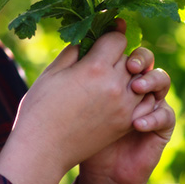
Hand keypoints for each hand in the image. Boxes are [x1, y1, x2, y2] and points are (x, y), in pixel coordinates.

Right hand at [0, 32, 145, 183]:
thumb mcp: (53, 71)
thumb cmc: (40, 107)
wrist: (43, 148)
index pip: (117, 40)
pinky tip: (120, 95)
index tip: (102, 36)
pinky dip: (136, 95)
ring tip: (112, 77)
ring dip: (130, 75)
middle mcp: (114, 86)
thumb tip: (88, 38)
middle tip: (102, 57)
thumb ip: (74, 51)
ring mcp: (123, 107)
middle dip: (118, 55)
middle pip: (130, 58)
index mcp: (94, 68)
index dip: (109, 35)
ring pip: (141, 80)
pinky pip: (144, 102)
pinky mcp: (125, 124)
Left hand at [75, 46, 175, 183]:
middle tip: (129, 66)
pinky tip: (136, 124)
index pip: (124, 49)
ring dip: (150, 82)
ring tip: (135, 88)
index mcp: (116, 73)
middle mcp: (135, 84)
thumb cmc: (81, 129)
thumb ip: (79, 69)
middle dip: (139, 59)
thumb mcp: (77, 97)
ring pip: (161, 80)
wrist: (96, 167)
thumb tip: (80, 40)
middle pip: (146, 60)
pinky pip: (165, 115)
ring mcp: (149, 104)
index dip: (122, 44)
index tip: (114, 41)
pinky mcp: (159, 127)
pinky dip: (153, 117)